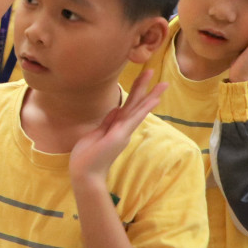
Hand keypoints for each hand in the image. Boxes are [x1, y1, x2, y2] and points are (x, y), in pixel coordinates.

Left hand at [69, 70, 169, 185]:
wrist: (84, 173)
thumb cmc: (87, 156)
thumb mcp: (96, 134)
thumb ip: (107, 121)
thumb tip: (116, 108)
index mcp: (117, 127)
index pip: (128, 106)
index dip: (136, 93)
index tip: (142, 81)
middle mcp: (123, 128)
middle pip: (136, 105)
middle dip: (145, 89)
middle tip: (156, 74)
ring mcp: (123, 132)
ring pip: (138, 109)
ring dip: (150, 95)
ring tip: (162, 83)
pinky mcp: (120, 135)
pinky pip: (133, 118)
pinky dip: (143, 108)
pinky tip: (153, 100)